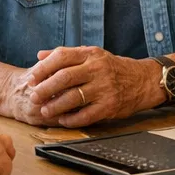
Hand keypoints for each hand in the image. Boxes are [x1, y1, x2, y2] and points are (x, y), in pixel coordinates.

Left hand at [18, 47, 165, 127]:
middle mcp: (97, 69)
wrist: (142, 80)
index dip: (43, 68)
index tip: (31, 78)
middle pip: (65, 78)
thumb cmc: (112, 68)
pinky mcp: (109, 105)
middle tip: (33, 97)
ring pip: (73, 98)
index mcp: (91, 54)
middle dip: (45, 89)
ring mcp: (104, 88)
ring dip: (55, 106)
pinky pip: (86, 115)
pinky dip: (71, 119)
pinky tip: (63, 120)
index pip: (62, 57)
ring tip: (45, 111)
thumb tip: (39, 56)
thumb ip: (66, 54)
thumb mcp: (92, 55)